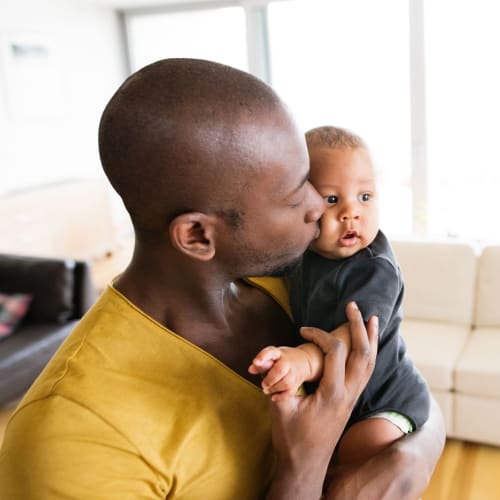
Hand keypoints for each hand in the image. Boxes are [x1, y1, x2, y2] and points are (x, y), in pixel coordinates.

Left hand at [249, 346, 311, 400]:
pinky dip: (281, 397)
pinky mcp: (296, 383)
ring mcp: (293, 373)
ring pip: (286, 383)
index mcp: (279, 353)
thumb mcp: (271, 357)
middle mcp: (287, 362)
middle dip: (270, 379)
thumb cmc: (282, 359)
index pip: (271, 352)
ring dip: (274, 388)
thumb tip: (250, 370)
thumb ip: (260, 363)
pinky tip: (273, 397)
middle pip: (280, 370)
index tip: (255, 362)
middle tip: (263, 384)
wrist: (303, 361)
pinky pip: (290, 392)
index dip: (263, 356)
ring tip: (266, 390)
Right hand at [265, 302, 378, 499]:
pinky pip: (367, 373)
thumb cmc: (292, 439)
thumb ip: (280, 383)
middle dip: (359, 326)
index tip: (303, 330)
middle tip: (354, 305)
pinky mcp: (351, 402)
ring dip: (370, 339)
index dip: (319, 334)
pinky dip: (369, 354)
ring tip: (372, 319)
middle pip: (363, 353)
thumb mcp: (280, 409)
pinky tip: (367, 346)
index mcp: (332, 393)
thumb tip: (273, 363)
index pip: (335, 352)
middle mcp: (348, 394)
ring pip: (370, 363)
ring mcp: (353, 398)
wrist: (306, 466)